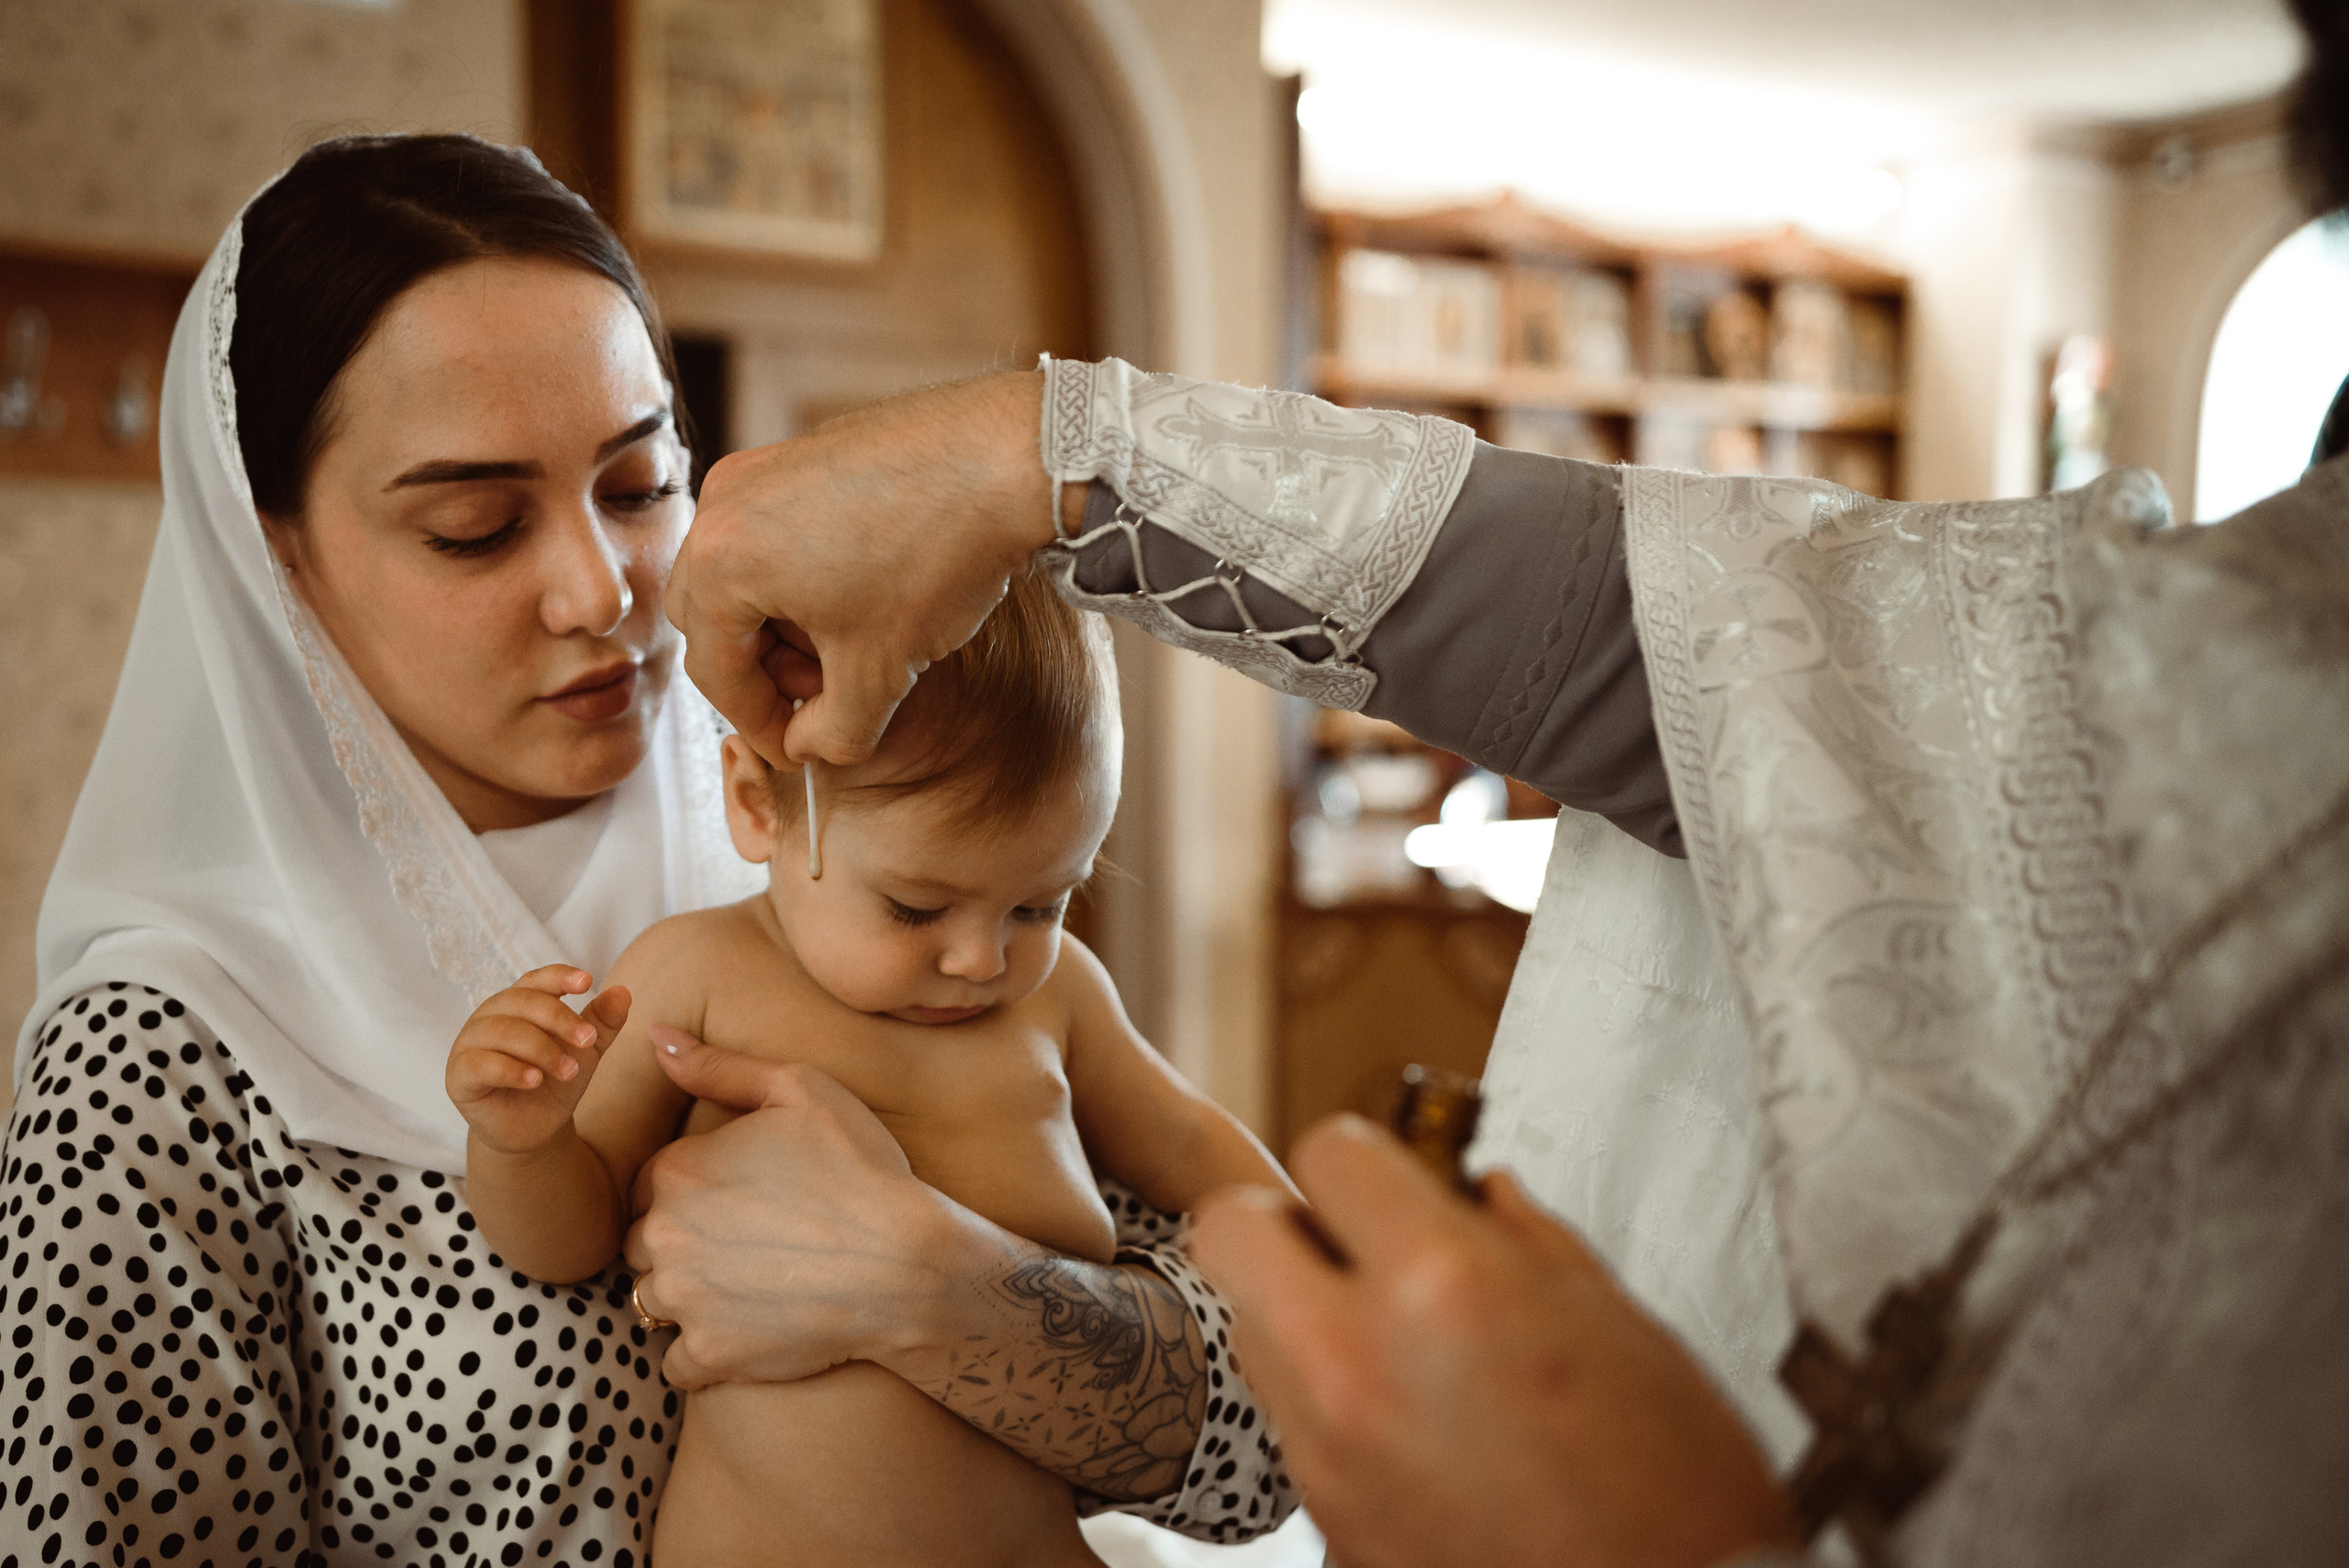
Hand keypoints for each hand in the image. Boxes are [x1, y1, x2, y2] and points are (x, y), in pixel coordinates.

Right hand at [445, 966, 629, 1154]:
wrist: (536, 1130)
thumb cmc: (556, 1082)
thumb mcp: (585, 1052)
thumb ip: (602, 1023)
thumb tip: (623, 992)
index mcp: (518, 1004)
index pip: (535, 981)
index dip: (558, 977)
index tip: (588, 981)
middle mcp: (489, 1017)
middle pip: (521, 1002)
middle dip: (559, 1019)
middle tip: (588, 1041)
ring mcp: (469, 1045)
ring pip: (502, 1031)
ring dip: (541, 1048)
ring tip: (569, 1071)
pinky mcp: (458, 1076)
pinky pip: (480, 1064)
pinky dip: (510, 1070)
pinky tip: (535, 1080)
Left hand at [623, 1025, 970, 1388]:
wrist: (909, 1263)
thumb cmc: (861, 1169)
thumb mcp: (800, 1091)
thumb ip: (719, 1066)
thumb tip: (656, 1035)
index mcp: (677, 1170)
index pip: (650, 1186)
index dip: (693, 1191)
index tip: (741, 1199)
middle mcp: (664, 1236)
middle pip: (645, 1244)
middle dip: (683, 1244)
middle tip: (749, 1243)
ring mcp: (684, 1301)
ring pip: (655, 1300)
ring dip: (690, 1297)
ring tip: (752, 1285)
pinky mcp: (710, 1355)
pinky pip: (677, 1361)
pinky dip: (705, 1351)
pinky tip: (752, 1328)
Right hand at [666, 371, 1072, 767]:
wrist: (1006, 461)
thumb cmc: (937, 555)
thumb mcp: (881, 670)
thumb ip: (834, 732)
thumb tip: (809, 746)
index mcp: (724, 560)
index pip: (714, 670)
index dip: (756, 722)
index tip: (793, 747)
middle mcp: (725, 504)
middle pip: (712, 616)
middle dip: (761, 669)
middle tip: (821, 697)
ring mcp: (762, 469)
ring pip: (740, 572)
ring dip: (780, 624)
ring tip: (849, 649)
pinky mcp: (801, 453)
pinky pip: (771, 531)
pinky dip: (799, 578)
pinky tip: (860, 600)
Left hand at [1191, 1116, 1795, 1567]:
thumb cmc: (1675, 1489)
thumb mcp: (1621, 1325)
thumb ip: (1530, 1240)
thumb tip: (1481, 1192)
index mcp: (1443, 1283)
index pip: (1329, 1152)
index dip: (1364, 1159)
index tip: (1390, 1180)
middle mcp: (1356, 1361)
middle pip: (1231, 1233)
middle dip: (1286, 1224)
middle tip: (1351, 1244)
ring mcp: (1328, 1451)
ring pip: (1248, 1331)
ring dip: (1296, 1315)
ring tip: (1385, 1340)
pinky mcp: (1323, 1522)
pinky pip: (1289, 1426)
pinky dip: (1325, 1407)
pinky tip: (1405, 1424)